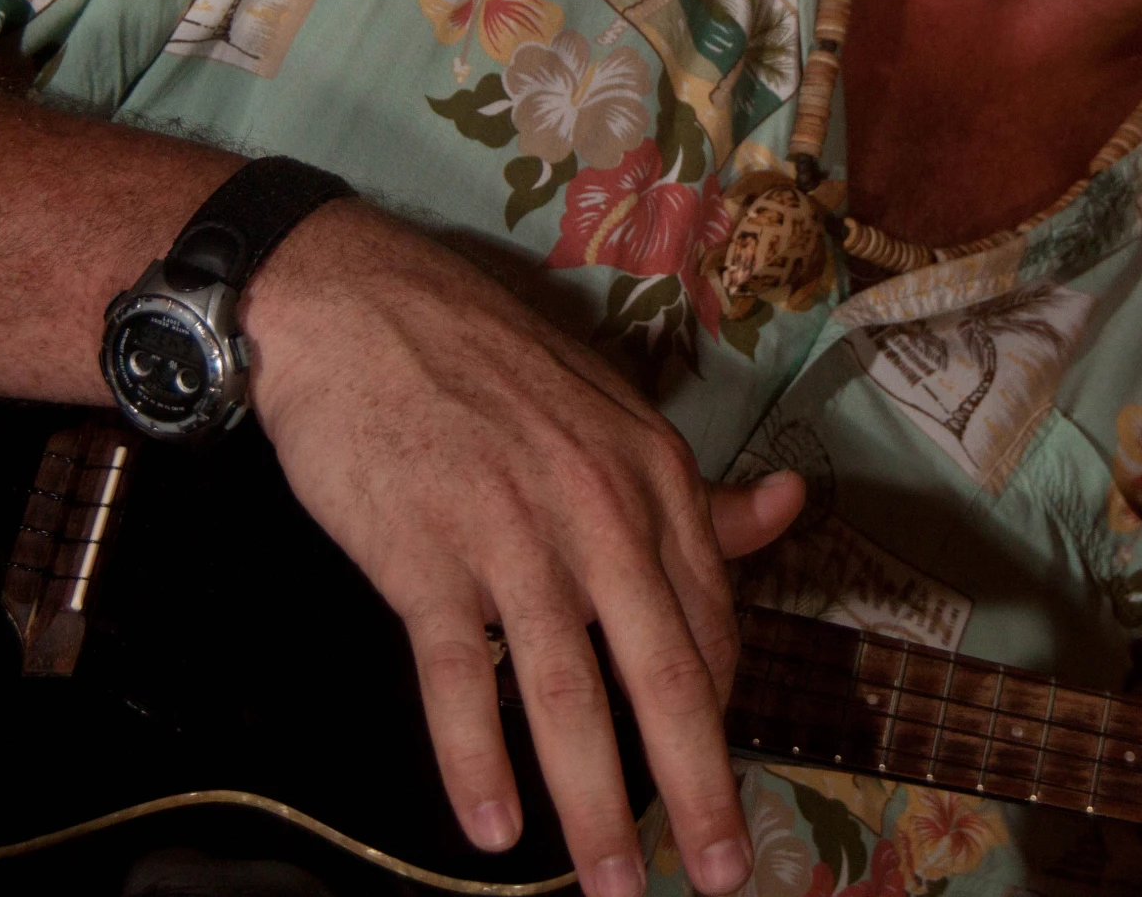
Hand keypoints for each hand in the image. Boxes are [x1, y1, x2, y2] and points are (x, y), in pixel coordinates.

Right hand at [241, 201, 805, 896]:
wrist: (354, 303)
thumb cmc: (481, 362)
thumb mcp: (606, 411)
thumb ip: (690, 488)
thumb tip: (786, 511)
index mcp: (652, 473)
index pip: (709, 622)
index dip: (719, 717)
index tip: (720, 786)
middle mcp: (598, 508)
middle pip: (662, 674)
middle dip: (696, 789)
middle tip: (717, 875)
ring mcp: (511, 534)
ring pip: (567, 695)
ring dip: (592, 806)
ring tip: (611, 885)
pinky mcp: (423, 557)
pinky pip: (455, 680)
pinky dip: (473, 762)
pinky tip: (489, 829)